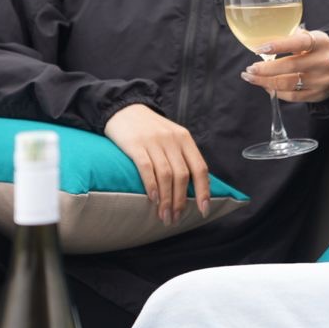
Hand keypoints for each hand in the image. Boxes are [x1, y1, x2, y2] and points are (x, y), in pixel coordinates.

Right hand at [103, 103, 209, 224]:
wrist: (125, 108)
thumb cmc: (150, 129)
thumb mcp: (172, 137)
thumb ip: (182, 156)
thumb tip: (194, 187)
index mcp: (185, 139)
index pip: (200, 168)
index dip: (203, 191)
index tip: (203, 210)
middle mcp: (172, 140)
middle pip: (182, 175)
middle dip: (181, 201)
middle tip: (176, 219)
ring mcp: (154, 142)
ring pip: (166, 175)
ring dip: (166, 199)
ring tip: (164, 216)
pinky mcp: (136, 144)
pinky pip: (146, 168)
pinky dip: (151, 185)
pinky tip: (152, 199)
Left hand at [241, 28, 328, 102]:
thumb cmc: (318, 49)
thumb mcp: (312, 37)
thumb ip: (292, 37)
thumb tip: (265, 42)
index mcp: (320, 43)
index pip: (298, 43)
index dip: (278, 46)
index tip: (258, 49)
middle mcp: (324, 62)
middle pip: (290, 66)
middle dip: (265, 69)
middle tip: (249, 70)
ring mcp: (322, 80)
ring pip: (288, 84)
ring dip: (266, 82)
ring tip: (252, 78)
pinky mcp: (318, 94)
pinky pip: (292, 96)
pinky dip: (276, 92)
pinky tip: (266, 86)